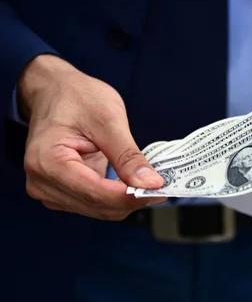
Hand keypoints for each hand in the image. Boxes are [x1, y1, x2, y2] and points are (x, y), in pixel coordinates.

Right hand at [21, 54, 166, 219]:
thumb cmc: (76, 98)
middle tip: (160, 186)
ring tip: (146, 181)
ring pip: (98, 209)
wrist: (54, 91)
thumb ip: (128, 156)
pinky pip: (94, 204)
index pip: (95, 193)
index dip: (130, 196)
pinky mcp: (60, 192)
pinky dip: (116, 197)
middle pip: (98, 206)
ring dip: (125, 200)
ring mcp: (49, 189)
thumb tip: (150, 183)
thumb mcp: (109, 120)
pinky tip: (129, 182)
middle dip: (131, 199)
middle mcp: (42, 181)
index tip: (159, 190)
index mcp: (48, 161)